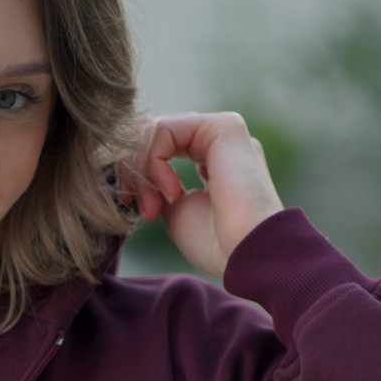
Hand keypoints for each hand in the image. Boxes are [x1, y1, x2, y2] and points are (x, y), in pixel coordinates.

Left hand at [119, 112, 283, 280]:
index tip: (131, 205)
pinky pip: (167, 129)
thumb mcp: (175, 211)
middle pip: (155, 136)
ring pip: (156, 130)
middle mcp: (218, 144)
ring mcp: (222, 133)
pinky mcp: (224, 127)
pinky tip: (171, 192)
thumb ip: (159, 185)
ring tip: (150, 204)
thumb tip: (139, 169)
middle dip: (133, 169)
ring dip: (140, 167)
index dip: (136, 173)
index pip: (160, 149)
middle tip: (131, 202)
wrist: (249, 253)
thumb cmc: (216, 243)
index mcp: (211, 163)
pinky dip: (154, 160)